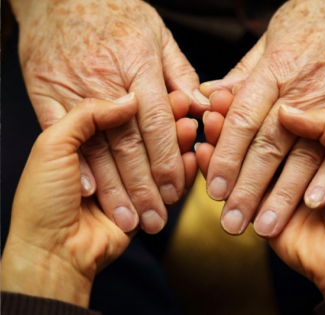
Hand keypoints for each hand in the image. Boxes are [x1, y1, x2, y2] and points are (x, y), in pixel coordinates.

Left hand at [1, 95, 197, 306]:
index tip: (165, 92)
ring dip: (178, 144)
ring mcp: (129, 180)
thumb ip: (87, 116)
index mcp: (85, 139)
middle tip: (185, 109)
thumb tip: (127, 101)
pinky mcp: (145, 201)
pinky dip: (184, 172)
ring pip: (160, 156)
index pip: (122, 115)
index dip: (144, 104)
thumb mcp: (52, 147)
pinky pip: (170, 184)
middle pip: (145, 135)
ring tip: (191, 129)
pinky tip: (194, 158)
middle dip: (166, 123)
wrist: (52, 251)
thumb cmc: (43, 200)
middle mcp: (109, 157)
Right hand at [10, 0, 207, 232]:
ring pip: (97, 146)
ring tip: (128, 219)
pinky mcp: (45, 92)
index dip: (167, 160)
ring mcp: (72, 86)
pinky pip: (61, 133)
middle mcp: (106, 79)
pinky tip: (91, 191)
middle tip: (155, 218)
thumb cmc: (115, 14)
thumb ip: (180, 74)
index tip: (175, 189)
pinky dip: (77, 163)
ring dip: (114, 188)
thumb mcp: (157, 36)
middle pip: (129, 142)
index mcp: (138, 64)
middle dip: (143, 186)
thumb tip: (200, 107)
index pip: (157, 122)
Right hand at [197, 104, 324, 298]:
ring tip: (205, 130)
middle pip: (256, 136)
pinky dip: (214, 170)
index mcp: (316, 141)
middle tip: (211, 113)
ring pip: (241, 158)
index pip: (278, 117)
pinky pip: (232, 183)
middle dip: (233, 125)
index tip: (230, 96)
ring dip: (221, 144)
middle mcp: (292, 158)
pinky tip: (201, 155)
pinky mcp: (259, 205)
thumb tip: (286, 111)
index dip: (259, 107)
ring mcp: (273, 182)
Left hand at [198, 0, 324, 236]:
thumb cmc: (316, 19)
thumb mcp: (271, 40)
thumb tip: (211, 98)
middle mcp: (301, 90)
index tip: (212, 188)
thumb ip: (241, 75)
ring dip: (281, 195)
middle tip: (231, 221)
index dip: (225, 157)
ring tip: (264, 226)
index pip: (242, 120)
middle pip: (267, 146)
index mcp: (274, 71)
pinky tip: (311, 204)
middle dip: (247, 187)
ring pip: (301, 155)